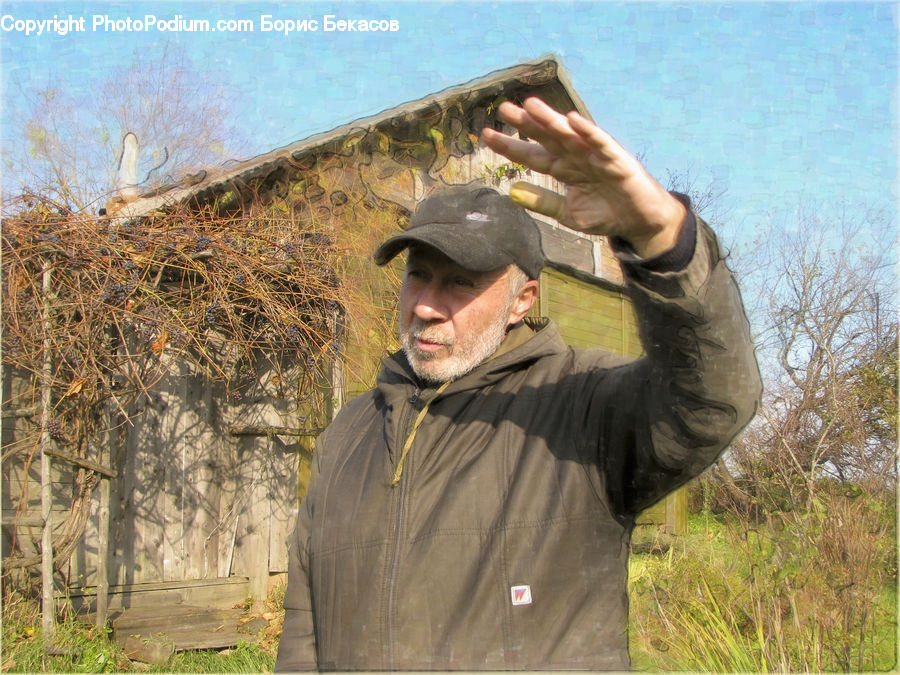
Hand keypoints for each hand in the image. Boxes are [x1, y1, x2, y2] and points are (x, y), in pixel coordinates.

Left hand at [481, 97, 685, 257]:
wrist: (640, 223)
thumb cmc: (606, 214)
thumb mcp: (568, 213)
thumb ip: (543, 202)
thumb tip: (512, 192)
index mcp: (564, 168)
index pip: (532, 154)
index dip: (510, 146)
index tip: (487, 135)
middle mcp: (577, 157)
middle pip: (547, 137)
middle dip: (526, 124)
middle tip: (503, 109)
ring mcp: (597, 156)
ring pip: (570, 135)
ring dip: (551, 119)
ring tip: (530, 105)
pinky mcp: (618, 161)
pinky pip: (601, 144)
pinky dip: (589, 133)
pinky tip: (573, 120)